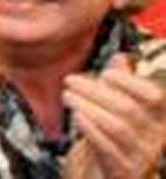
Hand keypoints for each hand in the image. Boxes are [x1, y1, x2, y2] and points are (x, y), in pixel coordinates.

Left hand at [63, 53, 165, 178]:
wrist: (116, 164)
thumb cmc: (119, 129)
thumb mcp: (124, 103)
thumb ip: (124, 81)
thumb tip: (120, 58)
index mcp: (159, 114)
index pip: (155, 96)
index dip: (129, 82)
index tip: (106, 73)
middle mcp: (155, 134)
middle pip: (128, 109)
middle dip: (95, 91)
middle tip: (72, 81)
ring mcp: (140, 152)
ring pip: (116, 126)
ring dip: (87, 106)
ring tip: (68, 95)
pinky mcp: (123, 166)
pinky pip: (106, 146)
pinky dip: (88, 127)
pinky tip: (76, 114)